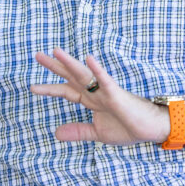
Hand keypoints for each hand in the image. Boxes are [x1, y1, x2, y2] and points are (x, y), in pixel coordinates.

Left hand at [30, 48, 166, 143]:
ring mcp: (105, 91)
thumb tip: (55, 133)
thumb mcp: (98, 133)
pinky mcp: (117, 93)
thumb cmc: (128, 127)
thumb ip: (78, 131)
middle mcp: (95, 92)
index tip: (32, 87)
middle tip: (37, 55)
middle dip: (54, 67)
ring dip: (69, 62)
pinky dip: (97, 70)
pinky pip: (105, 80)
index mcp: (90, 100)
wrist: (151, 129)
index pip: (66, 91)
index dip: (49, 88)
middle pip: (70, 76)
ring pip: (84, 74)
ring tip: (55, 51)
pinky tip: (88, 59)